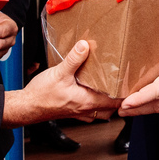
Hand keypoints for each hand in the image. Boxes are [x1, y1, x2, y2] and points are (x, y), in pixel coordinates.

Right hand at [2, 41, 121, 127]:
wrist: (26, 107)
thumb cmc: (41, 95)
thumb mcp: (60, 73)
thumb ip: (74, 59)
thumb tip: (85, 46)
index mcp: (87, 101)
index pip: (114, 102)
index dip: (125, 95)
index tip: (132, 86)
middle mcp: (85, 110)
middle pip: (110, 110)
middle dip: (118, 100)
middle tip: (123, 88)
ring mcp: (78, 113)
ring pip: (100, 113)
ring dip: (106, 104)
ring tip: (110, 91)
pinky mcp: (70, 112)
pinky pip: (88, 112)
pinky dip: (94, 106)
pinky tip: (90, 94)